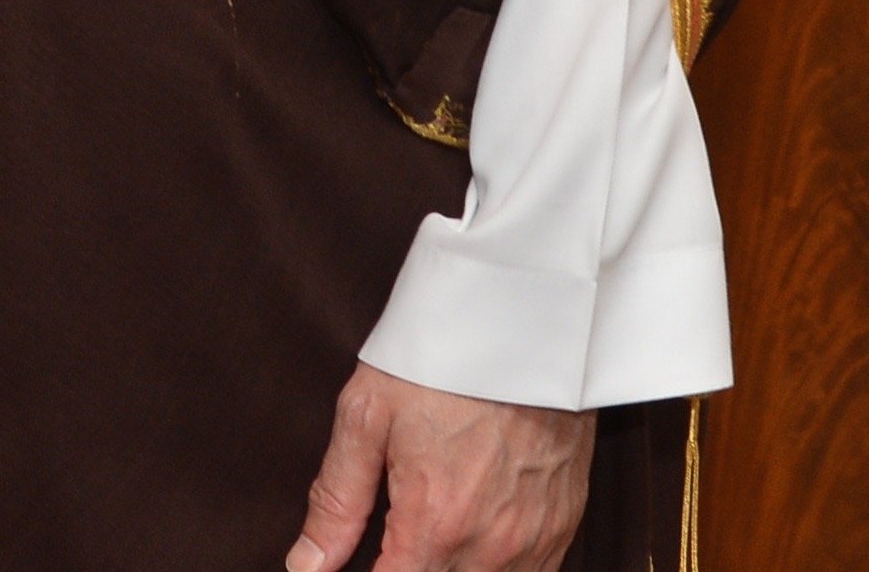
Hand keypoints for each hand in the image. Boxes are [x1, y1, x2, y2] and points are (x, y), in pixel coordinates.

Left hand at [285, 366, 590, 571]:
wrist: (524, 322)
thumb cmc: (441, 362)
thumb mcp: (367, 417)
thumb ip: (336, 501)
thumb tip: (306, 564)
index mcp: (435, 524)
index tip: (363, 558)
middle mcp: (490, 547)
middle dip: (409, 568)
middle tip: (395, 536)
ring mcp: (533, 541)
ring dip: (450, 568)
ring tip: (430, 534)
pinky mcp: (562, 528)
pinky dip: (495, 567)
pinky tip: (471, 537)